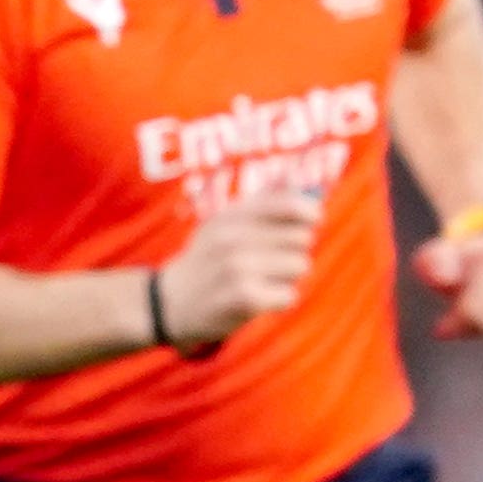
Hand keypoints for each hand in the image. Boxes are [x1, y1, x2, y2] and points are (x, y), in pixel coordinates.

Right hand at [156, 190, 321, 344]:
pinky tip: (257, 299)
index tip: (312, 221)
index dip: (310, 213)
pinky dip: (279, 301)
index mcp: (231, 215)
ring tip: (262, 280)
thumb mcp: (225, 222)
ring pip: (299, 266)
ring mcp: (238, 267)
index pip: (289, 204)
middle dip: (294, 250)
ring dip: (287, 277)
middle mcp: (233, 237)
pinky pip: (289, 295)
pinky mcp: (245, 298)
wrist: (170, 303)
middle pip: (302, 238)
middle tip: (272, 261)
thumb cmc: (209, 260)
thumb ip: (261, 201)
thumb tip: (295, 178)